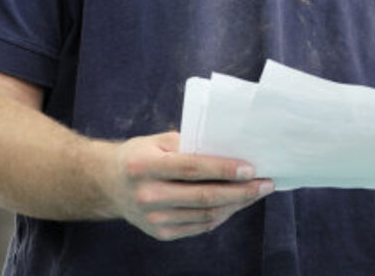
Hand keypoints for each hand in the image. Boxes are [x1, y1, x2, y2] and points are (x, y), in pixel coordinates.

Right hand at [99, 131, 274, 240]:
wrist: (108, 184)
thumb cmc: (142, 155)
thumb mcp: (159, 141)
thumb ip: (191, 144)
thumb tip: (232, 149)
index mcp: (144, 166)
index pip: (192, 168)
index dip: (224, 169)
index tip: (252, 168)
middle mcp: (146, 195)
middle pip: (203, 196)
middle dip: (240, 191)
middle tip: (266, 183)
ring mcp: (152, 218)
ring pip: (205, 214)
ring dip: (236, 204)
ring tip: (256, 193)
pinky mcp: (160, 233)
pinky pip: (199, 226)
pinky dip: (221, 215)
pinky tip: (236, 204)